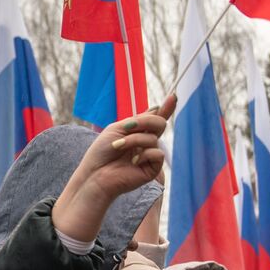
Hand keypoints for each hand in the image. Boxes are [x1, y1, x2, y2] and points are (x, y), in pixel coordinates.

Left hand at [53, 95, 176, 241]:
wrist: (95, 173)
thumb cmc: (102, 152)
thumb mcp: (118, 129)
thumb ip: (138, 120)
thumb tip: (156, 109)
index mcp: (137, 132)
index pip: (154, 119)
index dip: (166, 108)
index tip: (174, 96)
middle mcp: (145, 143)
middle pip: (159, 124)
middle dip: (145, 121)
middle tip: (127, 127)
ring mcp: (149, 156)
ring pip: (153, 139)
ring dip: (133, 140)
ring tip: (118, 148)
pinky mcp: (153, 169)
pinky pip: (158, 154)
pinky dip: (143, 155)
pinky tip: (132, 162)